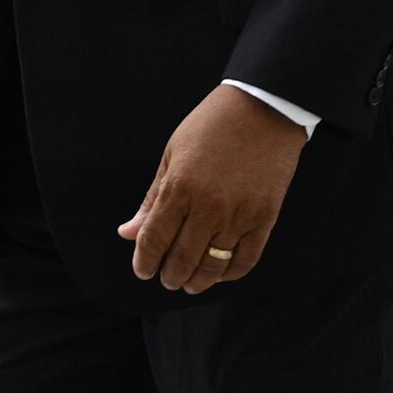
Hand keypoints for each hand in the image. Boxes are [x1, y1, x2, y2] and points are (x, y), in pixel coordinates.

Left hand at [119, 85, 304, 292]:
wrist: (264, 108)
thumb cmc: (212, 125)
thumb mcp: (172, 154)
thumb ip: (152, 198)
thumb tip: (128, 232)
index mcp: (179, 187)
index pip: (154, 239)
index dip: (145, 261)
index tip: (143, 271)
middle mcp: (208, 207)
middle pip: (182, 258)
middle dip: (170, 276)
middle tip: (166, 279)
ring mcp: (239, 215)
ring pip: (213, 265)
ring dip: (197, 281)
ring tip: (189, 284)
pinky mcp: (264, 218)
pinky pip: (245, 259)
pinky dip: (230, 274)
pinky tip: (219, 274)